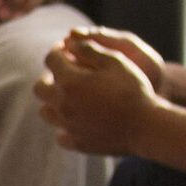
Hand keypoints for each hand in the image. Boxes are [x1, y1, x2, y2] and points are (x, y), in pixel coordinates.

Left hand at [35, 32, 158, 155]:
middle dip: (49, 77)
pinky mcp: (77, 143)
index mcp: (69, 80)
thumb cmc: (133, 90)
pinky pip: (60, 135)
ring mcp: (68, 126)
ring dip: (52, 101)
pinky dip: (64, 127)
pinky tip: (77, 121)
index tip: (68, 50)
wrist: (145, 127)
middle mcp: (62, 104)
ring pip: (45, 112)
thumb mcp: (115, 60)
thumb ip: (90, 48)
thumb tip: (71, 42)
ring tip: (69, 97)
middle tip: (66, 74)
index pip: (51, 59)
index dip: (58, 51)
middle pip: (40, 87)